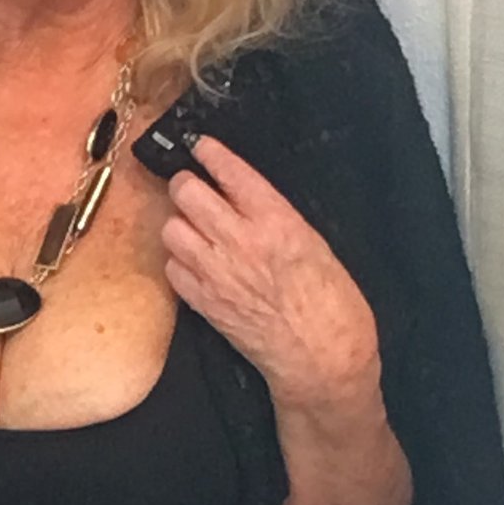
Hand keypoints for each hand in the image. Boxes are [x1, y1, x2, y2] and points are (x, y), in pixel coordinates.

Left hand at [159, 133, 378, 408]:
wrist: (321, 357)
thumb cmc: (332, 302)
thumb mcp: (313, 242)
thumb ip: (274, 215)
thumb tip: (245, 196)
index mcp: (275, 219)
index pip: (228, 171)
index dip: (209, 153)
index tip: (200, 146)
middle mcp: (239, 240)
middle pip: (187, 192)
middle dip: (186, 185)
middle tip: (193, 188)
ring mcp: (215, 272)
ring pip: (171, 228)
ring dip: (179, 223)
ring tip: (194, 229)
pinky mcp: (202, 302)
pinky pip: (171, 267)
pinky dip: (178, 261)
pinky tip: (194, 263)